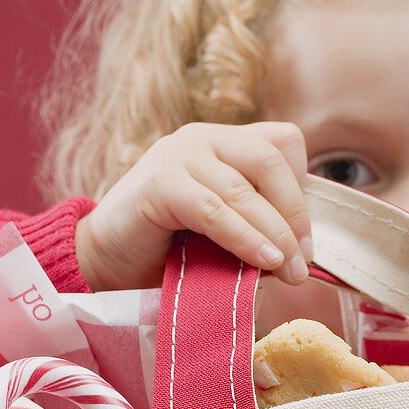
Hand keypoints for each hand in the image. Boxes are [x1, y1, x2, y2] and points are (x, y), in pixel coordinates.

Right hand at [74, 121, 313, 291]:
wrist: (104, 262)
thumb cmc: (168, 252)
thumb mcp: (224, 235)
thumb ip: (257, 232)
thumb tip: (297, 257)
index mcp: (223, 142)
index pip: (283, 142)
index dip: (301, 187)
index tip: (303, 236)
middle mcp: (203, 138)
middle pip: (271, 159)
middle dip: (295, 214)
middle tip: (302, 260)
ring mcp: (178, 155)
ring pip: (244, 189)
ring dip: (275, 234)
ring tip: (289, 271)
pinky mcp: (160, 183)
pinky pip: (214, 210)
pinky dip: (244, 238)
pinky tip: (262, 262)